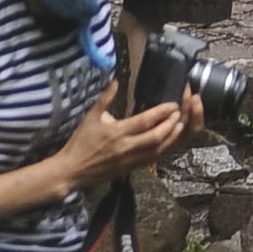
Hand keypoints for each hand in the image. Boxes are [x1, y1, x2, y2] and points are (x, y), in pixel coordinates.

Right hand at [55, 88, 198, 191]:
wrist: (72, 170)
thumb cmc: (81, 142)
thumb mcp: (90, 117)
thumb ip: (105, 98)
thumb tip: (116, 81)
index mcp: (116, 132)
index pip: (144, 121)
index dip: (161, 113)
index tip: (173, 105)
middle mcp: (125, 147)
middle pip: (155, 138)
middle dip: (171, 125)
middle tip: (179, 114)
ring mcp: (129, 161)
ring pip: (156, 151)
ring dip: (170, 139)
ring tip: (180, 127)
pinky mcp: (129, 169)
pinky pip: (150, 160)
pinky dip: (162, 151)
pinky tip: (169, 143)